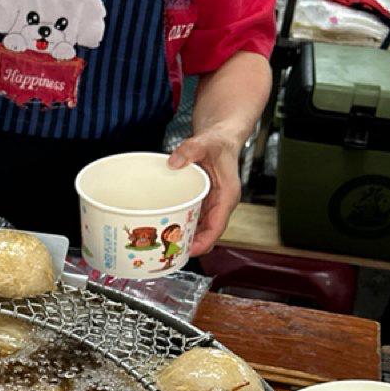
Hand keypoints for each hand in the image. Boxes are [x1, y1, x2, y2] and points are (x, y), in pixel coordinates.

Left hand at [167, 127, 242, 255]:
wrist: (220, 138)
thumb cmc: (219, 143)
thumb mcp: (206, 142)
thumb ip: (191, 149)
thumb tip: (174, 162)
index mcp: (227, 196)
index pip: (217, 227)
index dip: (204, 242)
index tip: (188, 251)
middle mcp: (220, 205)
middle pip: (206, 235)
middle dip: (189, 246)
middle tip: (167, 252)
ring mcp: (211, 206)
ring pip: (199, 231)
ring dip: (184, 240)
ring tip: (163, 247)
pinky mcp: (202, 204)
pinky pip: (192, 221)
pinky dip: (181, 228)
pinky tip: (165, 231)